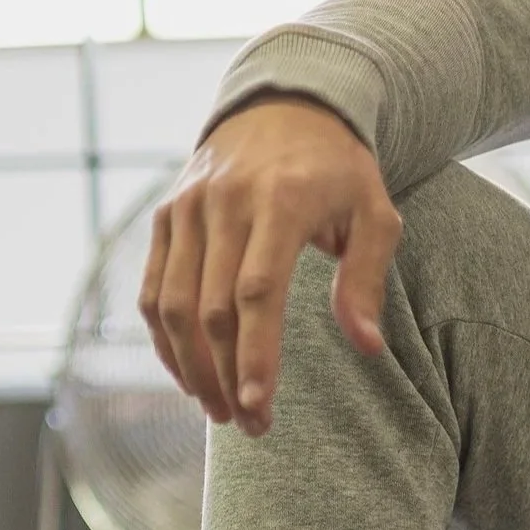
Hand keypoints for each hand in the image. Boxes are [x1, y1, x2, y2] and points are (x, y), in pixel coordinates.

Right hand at [140, 92, 399, 434]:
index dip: (254, 354)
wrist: (286, 105)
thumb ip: (367, 279)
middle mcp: (223, 201)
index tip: (258, 406)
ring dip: (190, 367)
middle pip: (212, 307)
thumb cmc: (339, 169)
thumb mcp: (375, 212)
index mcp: (280, 200)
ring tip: (218, 410)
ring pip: (173, 304)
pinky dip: (165, 339)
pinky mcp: (165, 216)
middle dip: (225, 375)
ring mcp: (187, 207)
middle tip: (249, 425)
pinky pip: (154, 289)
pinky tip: (189, 373)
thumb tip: (367, 347)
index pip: (257, 291)